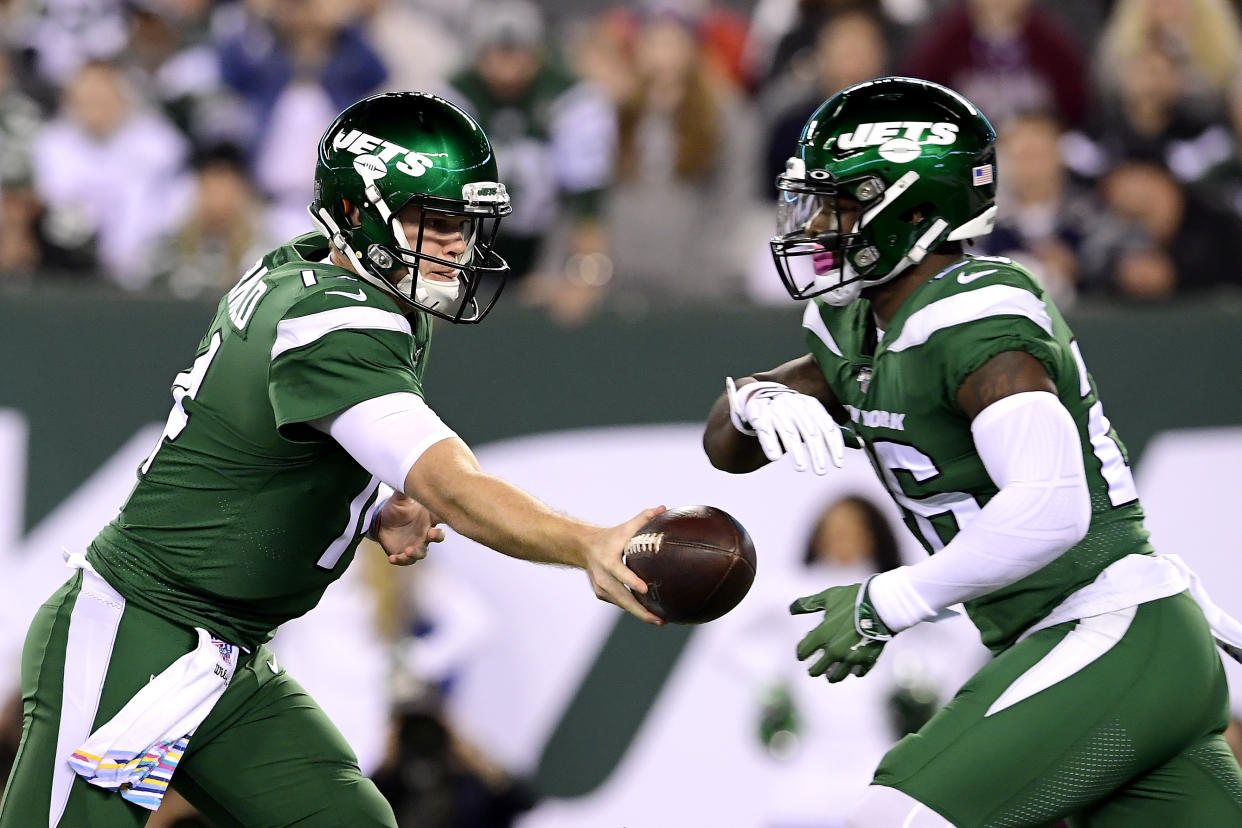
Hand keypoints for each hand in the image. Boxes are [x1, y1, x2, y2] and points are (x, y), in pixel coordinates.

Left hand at [373, 492, 444, 565]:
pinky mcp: (404, 554)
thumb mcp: (399, 499)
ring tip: (409, 550)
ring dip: (417, 552)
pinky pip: (405, 560)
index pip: (441, 517)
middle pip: (437, 537)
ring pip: (422, 552)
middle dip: (436, 536)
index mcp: (428, 518)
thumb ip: (405, 490)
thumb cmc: (396, 509)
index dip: (446, 515)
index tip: (446, 513)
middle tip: (431, 534)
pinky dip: (400, 560)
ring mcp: (416, 545)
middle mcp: (425, 533)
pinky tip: (392, 558)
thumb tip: (407, 475)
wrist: (381, 522)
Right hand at [584, 506, 667, 625]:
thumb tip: (664, 508)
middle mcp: (603, 577)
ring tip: (660, 621)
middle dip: (641, 611)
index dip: (632, 582)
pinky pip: (620, 602)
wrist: (584, 548)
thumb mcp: (625, 527)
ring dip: (640, 613)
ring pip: (622, 604)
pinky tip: (649, 614)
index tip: (645, 589)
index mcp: (608, 561)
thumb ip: (644, 518)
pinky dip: (633, 608)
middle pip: (622, 598)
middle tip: (660, 620)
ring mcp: (601, 588)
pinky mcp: (601, 594)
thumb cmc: (611, 537)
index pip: (620, 573)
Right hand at [727, 378, 844, 473]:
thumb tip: (849, 448)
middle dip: (817, 453)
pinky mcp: (758, 414)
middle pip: (810, 431)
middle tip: (821, 471)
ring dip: (796, 451)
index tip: (838, 464)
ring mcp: (776, 409)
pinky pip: (765, 430)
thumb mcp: (809, 416)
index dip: (834, 445)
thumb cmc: (790, 413)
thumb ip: (825, 430)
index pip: (827, 426)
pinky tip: (775, 457)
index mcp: (810, 405)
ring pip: (789, 432)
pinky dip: (770, 443)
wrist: (759, 396)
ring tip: (801, 468)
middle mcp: (795, 405)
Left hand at [790, 581, 890, 682]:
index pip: (802, 652)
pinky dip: (854, 671)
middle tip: (815, 668)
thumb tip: (791, 609)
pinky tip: (854, 668)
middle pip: (816, 670)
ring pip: (836, 677)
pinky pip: (858, 673)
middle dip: (814, 669)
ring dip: (832, 675)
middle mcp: (834, 651)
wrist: (882, 604)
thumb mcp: (828, 597)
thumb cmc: (852, 599)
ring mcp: (851, 657)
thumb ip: (808, 604)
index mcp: (821, 636)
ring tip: (831, 674)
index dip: (801, 652)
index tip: (803, 653)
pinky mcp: (867, 660)